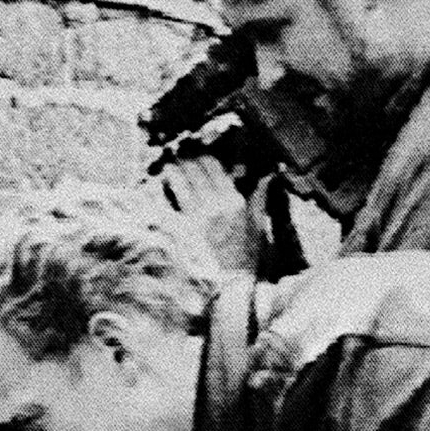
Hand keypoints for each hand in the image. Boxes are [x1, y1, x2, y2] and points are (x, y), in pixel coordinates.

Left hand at [157, 152, 264, 275]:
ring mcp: (199, 217)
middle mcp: (215, 205)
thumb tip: (268, 174)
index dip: (204, 157)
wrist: (234, 276)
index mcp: (233, 200)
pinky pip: (172, 208)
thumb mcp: (258, 221)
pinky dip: (166, 197)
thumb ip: (259, 195)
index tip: (199, 154)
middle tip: (180, 156)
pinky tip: (162, 190)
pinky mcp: (186, 231)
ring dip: (174, 174)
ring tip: (169, 167)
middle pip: (196, 173)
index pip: (215, 169)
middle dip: (187, 161)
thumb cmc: (249, 249)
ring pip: (182, 186)